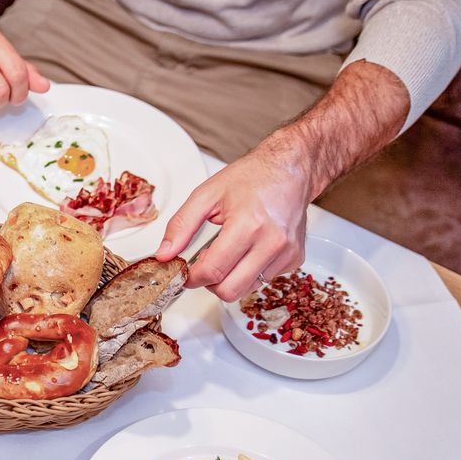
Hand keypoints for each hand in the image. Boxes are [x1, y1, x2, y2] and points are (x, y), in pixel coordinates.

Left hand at [153, 60, 411, 301]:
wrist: (291, 169)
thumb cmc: (252, 177)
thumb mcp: (206, 195)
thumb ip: (181, 225)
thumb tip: (165, 254)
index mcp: (248, 225)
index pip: (213, 271)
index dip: (191, 277)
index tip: (184, 273)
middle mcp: (272, 243)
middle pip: (230, 290)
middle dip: (210, 283)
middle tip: (204, 266)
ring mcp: (287, 253)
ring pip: (247, 289)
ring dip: (230, 278)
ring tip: (228, 252)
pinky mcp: (295, 259)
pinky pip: (264, 280)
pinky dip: (249, 272)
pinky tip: (248, 250)